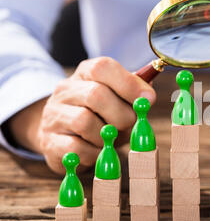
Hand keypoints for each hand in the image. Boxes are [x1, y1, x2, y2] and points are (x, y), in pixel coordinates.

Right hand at [7, 57, 155, 173]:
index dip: (129, 83)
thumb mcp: (120, 99)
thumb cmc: (102, 116)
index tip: (149, 99)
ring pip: (84, 121)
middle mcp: (65, 90)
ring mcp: (53, 115)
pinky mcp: (50, 141)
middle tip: (130, 124)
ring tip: (111, 138)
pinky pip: (76, 148)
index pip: (102, 67)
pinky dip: (95, 152)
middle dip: (122, 114)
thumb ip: (135, 93)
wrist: (65, 138)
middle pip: (96, 95)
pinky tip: (98, 150)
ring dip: (107, 135)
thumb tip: (149, 95)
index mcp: (85, 73)